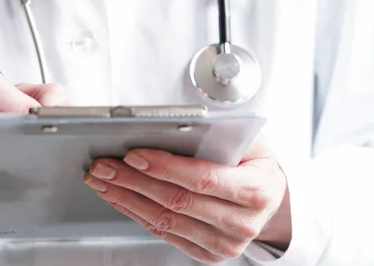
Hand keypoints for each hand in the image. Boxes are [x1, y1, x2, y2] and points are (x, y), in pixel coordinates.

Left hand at [83, 139, 289, 263]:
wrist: (271, 198)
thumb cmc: (257, 163)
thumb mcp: (251, 140)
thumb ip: (223, 131)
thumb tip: (182, 121)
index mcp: (256, 190)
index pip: (202, 179)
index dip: (164, 167)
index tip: (134, 154)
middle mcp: (241, 222)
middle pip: (176, 201)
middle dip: (133, 181)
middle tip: (105, 165)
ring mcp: (224, 243)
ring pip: (165, 221)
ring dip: (127, 198)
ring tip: (103, 180)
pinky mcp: (207, 254)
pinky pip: (164, 233)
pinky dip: (136, 214)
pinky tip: (119, 198)